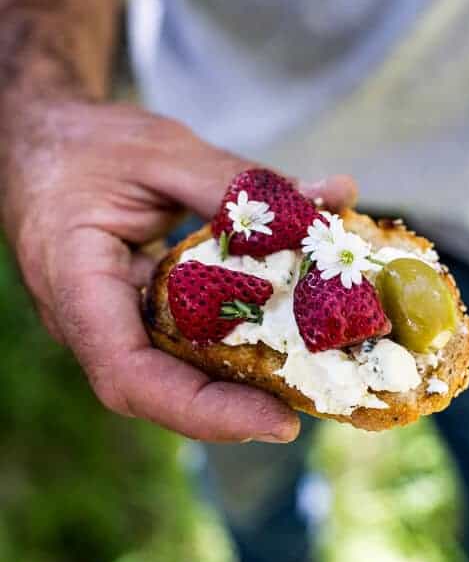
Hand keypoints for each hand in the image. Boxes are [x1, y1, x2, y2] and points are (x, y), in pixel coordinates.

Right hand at [2, 100, 355, 442]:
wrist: (40, 140)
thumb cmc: (86, 145)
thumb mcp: (163, 152)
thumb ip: (241, 182)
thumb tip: (335, 194)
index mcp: (76, 281)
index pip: (128, 373)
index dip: (203, 410)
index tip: (277, 421)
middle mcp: (89, 320)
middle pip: (160, 389)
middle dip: (238, 407)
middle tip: (316, 401)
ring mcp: (112, 321)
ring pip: (174, 372)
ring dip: (241, 382)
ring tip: (313, 378)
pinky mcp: (134, 311)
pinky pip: (181, 341)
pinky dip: (234, 340)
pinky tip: (287, 330)